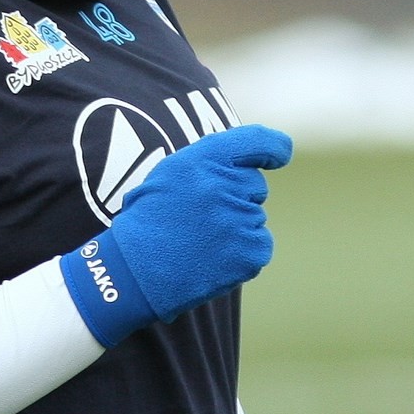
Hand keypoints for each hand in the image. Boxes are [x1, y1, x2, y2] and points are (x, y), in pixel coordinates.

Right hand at [60, 124, 292, 346]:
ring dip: (236, 228)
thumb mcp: (169, 175)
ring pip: (255, 218)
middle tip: (201, 217)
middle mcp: (225, 186)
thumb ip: (209, 163)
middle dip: (237, 198)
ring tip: (199, 242)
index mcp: (203, 160)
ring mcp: (240, 221)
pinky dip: (242, 253)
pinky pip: (260, 245)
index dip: (272, 148)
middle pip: (255, 186)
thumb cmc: (148, 221)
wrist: (134, 272)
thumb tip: (248, 164)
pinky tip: (212, 258)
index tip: (279, 156)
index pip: (256, 141)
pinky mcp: (250, 253)